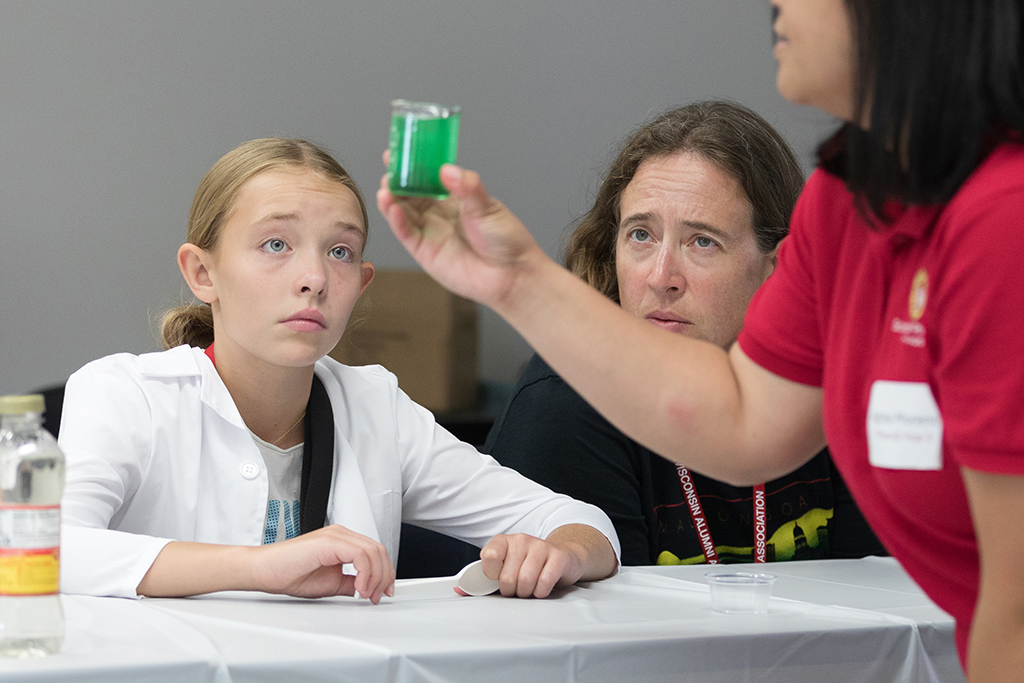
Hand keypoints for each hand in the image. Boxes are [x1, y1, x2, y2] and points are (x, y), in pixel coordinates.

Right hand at [252, 524, 394, 602]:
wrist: (265, 570)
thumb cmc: (289, 574)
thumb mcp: (330, 583)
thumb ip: (350, 582)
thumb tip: (365, 588)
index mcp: (342, 541)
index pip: (375, 552)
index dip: (385, 573)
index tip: (384, 591)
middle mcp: (341, 534)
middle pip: (378, 550)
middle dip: (384, 576)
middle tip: (378, 596)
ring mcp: (336, 535)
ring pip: (373, 551)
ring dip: (376, 577)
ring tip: (367, 594)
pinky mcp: (329, 541)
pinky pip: (360, 554)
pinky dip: (365, 573)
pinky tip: (359, 588)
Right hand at [376, 157, 546, 309]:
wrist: (512, 274)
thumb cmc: (505, 241)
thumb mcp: (488, 207)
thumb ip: (467, 188)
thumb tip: (447, 170)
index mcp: (453, 197)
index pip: (427, 176)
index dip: (412, 164)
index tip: (401, 149)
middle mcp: (438, 213)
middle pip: (409, 192)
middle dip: (397, 178)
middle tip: (391, 166)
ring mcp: (429, 232)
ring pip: (402, 211)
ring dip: (391, 198)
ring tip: (388, 186)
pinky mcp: (424, 252)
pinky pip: (406, 233)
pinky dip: (397, 221)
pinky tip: (393, 208)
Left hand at [479, 533, 585, 598]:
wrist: (559, 559)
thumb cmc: (526, 567)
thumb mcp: (503, 571)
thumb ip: (482, 582)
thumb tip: (459, 588)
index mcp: (503, 541)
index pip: (489, 557)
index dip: (492, 575)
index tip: (497, 579)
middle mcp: (521, 539)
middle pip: (507, 577)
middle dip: (511, 591)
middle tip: (516, 588)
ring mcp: (540, 546)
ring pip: (525, 582)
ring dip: (526, 593)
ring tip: (529, 588)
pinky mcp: (557, 556)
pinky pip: (544, 583)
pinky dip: (541, 592)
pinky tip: (542, 587)